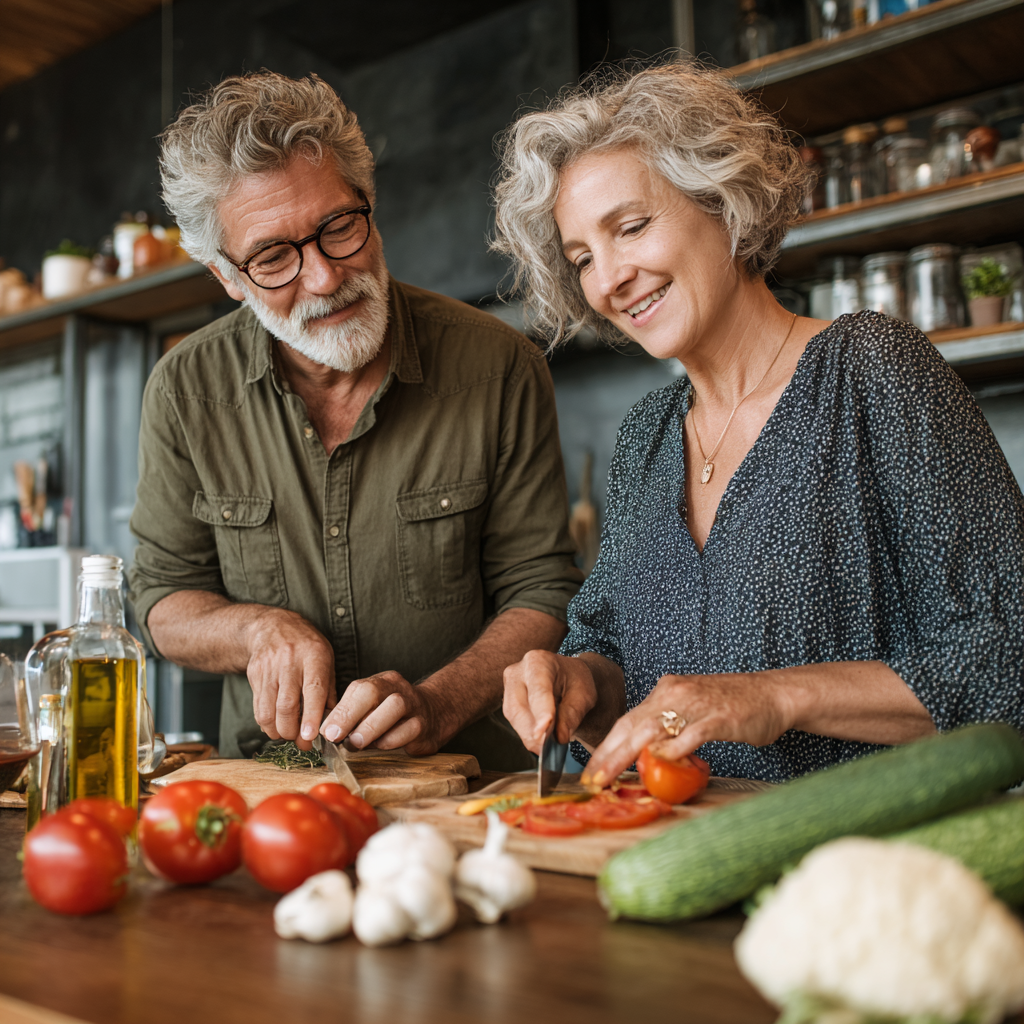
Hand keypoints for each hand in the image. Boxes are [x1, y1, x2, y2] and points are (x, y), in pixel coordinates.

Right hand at [244, 608, 336, 749]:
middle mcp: (290, 661)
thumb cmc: (306, 646)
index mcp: (314, 656)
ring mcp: (269, 668)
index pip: (313, 690)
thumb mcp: (326, 660)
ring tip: (288, 735)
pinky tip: (276, 725)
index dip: (312, 716)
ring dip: (278, 731)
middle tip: (301, 743)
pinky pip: (258, 708)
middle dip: (293, 731)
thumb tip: (334, 722)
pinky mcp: (254, 675)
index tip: (310, 737)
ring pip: (268, 711)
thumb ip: (330, 691)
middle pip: (287, 705)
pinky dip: (266, 723)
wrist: (272, 627)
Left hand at [319, 671, 439, 755]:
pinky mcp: (424, 725)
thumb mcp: (374, 708)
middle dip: (349, 715)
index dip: (340, 710)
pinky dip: (390, 741)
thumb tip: (327, 732)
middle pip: (372, 692)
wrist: (435, 713)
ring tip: (357, 743)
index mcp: (382, 681)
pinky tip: (381, 746)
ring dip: (371, 728)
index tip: (325, 731)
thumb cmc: (394, 715)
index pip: (357, 689)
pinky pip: (407, 731)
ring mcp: (414, 704)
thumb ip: (353, 716)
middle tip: (335, 736)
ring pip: (393, 707)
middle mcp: (397, 688)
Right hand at [502, 650, 597, 754]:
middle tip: (547, 750)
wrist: (567, 678)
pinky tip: (540, 742)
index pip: (538, 689)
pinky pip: (514, 722)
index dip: (541, 711)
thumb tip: (560, 737)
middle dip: (532, 731)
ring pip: (514, 717)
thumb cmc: (576, 681)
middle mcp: (518, 671)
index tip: (544, 732)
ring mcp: (509, 686)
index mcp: (539, 661)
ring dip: (529, 736)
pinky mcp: (507, 702)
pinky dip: (527, 735)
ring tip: (547, 748)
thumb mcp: (584, 694)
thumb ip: (572, 714)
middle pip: (519, 705)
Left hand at [581, 670, 790, 786]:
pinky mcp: (718, 717)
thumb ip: (669, 728)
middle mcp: (675, 693)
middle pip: (632, 725)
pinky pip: (690, 734)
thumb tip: (647, 755)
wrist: (774, 693)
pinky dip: (674, 749)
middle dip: (608, 754)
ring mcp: (696, 704)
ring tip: (611, 775)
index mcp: (667, 691)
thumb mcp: (692, 711)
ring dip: (628, 754)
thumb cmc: (734, 707)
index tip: (592, 770)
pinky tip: (661, 761)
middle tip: (591, 779)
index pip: (627, 720)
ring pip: (652, 728)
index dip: (607, 746)